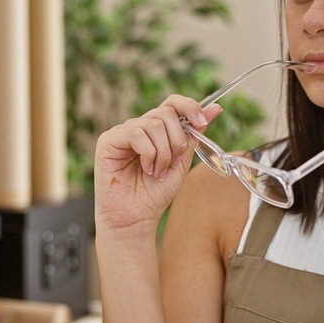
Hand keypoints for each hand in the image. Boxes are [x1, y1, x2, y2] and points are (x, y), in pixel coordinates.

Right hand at [93, 95, 221, 234]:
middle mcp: (138, 127)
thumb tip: (215, 109)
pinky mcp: (108, 141)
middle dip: (177, 140)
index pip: (172, 103)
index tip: (202, 122)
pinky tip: (146, 169)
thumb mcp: (182, 162)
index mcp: (156, 130)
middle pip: (166, 113)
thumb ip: (194, 136)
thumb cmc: (155, 194)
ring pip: (153, 124)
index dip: (189, 106)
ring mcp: (122, 132)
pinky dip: (149, 154)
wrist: (136, 218)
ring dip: (163, 153)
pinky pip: (136, 133)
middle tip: (173, 163)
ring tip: (157, 172)